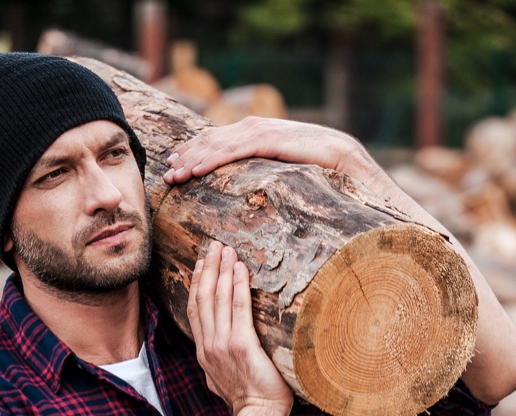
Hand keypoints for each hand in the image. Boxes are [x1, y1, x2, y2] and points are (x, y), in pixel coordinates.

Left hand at [164, 116, 377, 185]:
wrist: (348, 159)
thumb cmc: (320, 171)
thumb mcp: (285, 171)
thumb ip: (266, 172)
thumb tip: (252, 188)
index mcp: (260, 133)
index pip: (220, 139)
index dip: (196, 151)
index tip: (177, 164)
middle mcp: (258, 127)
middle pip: (213, 139)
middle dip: (188, 155)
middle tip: (167, 171)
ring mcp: (264, 131)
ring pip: (219, 144)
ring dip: (193, 159)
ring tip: (174, 174)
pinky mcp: (271, 140)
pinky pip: (235, 150)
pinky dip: (212, 159)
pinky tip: (196, 170)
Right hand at [187, 239, 292, 415]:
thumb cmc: (249, 401)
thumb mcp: (224, 381)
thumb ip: (220, 362)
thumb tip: (222, 355)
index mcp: (205, 352)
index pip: (196, 310)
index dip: (198, 284)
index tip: (203, 263)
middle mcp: (210, 346)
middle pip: (203, 299)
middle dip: (208, 269)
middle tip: (214, 245)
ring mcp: (223, 345)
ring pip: (218, 299)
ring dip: (222, 271)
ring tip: (226, 249)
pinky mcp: (242, 345)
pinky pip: (238, 308)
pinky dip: (238, 286)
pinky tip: (241, 269)